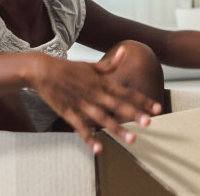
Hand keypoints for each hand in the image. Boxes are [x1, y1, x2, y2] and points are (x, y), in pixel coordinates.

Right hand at [29, 46, 161, 153]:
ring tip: (132, 139)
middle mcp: (95, 93)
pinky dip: (90, 138)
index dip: (143, 100)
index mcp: (102, 82)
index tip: (158, 108)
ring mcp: (82, 104)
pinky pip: (81, 128)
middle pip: (118, 105)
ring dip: (118, 129)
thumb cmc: (68, 68)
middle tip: (150, 123)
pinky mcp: (68, 112)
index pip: (127, 92)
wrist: (42, 70)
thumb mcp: (90, 65)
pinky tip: (99, 149)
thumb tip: (125, 51)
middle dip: (134, 114)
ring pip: (103, 118)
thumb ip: (110, 64)